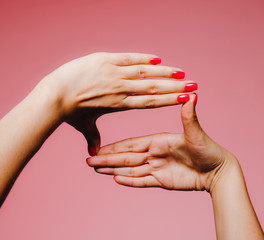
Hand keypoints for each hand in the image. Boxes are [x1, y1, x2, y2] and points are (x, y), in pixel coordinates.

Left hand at [42, 52, 195, 154]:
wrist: (55, 95)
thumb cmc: (69, 112)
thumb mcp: (83, 126)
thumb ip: (92, 138)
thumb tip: (92, 154)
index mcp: (120, 103)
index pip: (150, 102)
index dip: (169, 101)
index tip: (186, 99)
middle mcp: (121, 88)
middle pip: (154, 87)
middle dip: (175, 87)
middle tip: (194, 84)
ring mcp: (113, 73)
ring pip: (145, 72)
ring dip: (165, 72)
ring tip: (181, 73)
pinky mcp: (104, 60)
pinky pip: (129, 58)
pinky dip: (143, 59)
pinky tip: (158, 60)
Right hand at [87, 94, 234, 191]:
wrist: (218, 171)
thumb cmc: (208, 149)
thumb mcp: (196, 133)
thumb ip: (188, 117)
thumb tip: (191, 95)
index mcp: (157, 141)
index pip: (130, 145)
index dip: (113, 147)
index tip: (98, 148)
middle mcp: (153, 153)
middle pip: (125, 157)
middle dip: (107, 159)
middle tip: (89, 161)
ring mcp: (156, 167)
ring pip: (130, 169)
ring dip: (113, 169)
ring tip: (96, 169)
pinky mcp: (161, 180)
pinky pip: (142, 181)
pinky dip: (129, 181)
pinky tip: (115, 179)